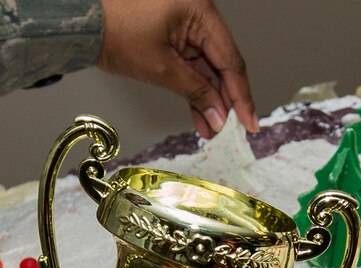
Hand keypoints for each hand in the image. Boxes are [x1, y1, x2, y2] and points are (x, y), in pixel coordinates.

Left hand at [97, 0, 258, 138]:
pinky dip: (194, 90)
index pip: (231, 61)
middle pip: (222, 65)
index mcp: (200, 12)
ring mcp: (186, 26)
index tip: (249, 123)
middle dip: (224, 101)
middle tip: (229, 129)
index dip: (242, 96)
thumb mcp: (161, 67)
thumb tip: (220, 117)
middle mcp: (197, 16)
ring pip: (207, 70)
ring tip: (211, 129)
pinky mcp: (174, 37)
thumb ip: (196, 93)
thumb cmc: (113, 30)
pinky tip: (201, 115)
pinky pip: (192, 67)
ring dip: (209, 100)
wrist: (77, 23)